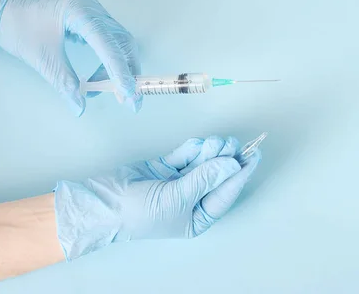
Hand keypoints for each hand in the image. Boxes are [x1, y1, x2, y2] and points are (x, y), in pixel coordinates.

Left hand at [0, 0, 141, 115]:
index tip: (128, 94)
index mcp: (78, 12)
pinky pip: (111, 42)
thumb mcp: (41, 59)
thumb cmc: (18, 27)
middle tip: (130, 100)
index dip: (120, 70)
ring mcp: (94, 14)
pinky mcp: (92, 21)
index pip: (108, 43)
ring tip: (113, 92)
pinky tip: (101, 79)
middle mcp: (92, 10)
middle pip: (122, 42)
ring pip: (120, 44)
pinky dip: (111, 63)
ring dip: (121, 69)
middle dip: (128, 72)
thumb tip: (80, 108)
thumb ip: (64, 83)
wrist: (3, 10)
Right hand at [54, 136, 261, 259]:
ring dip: (210, 150)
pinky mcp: (166, 166)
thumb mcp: (177, 198)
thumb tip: (231, 165)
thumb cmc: (139, 213)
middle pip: (216, 174)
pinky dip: (193, 147)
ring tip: (215, 142)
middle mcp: (191, 199)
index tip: (255, 157)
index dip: (240, 174)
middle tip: (232, 143)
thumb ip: (205, 178)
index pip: (225, 193)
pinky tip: (199, 143)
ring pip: (202, 161)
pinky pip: (185, 154)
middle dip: (224, 158)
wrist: (104, 202)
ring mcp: (179, 181)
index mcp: (197, 216)